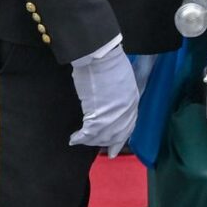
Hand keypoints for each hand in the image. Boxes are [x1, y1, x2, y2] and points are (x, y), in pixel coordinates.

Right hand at [69, 37, 138, 154]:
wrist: (101, 57)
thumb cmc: (109, 63)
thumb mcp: (122, 81)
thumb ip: (120, 95)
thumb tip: (110, 102)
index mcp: (133, 101)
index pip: (128, 126)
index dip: (121, 138)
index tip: (115, 148)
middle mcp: (125, 112)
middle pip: (116, 134)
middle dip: (106, 142)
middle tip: (97, 148)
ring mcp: (113, 116)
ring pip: (102, 136)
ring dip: (91, 140)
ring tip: (81, 140)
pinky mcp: (98, 116)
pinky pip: (89, 133)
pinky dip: (80, 138)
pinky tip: (74, 139)